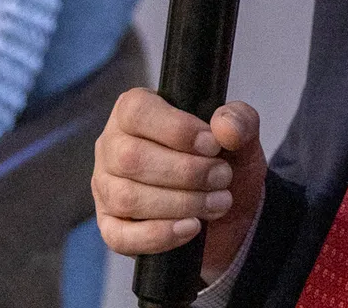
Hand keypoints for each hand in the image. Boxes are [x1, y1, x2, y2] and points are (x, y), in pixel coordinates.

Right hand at [93, 89, 266, 280]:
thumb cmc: (222, 160)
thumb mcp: (241, 136)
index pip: (137, 112)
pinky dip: (159, 235)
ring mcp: (106, 188)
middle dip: (186, 172)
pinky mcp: (110, 226)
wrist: (226, 207)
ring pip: (127, 198)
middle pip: (131, 158)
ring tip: (218, 202)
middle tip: (223, 177)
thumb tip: (225, 128)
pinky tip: (192, 227)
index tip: (213, 146)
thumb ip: (240, 121)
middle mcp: (111, 146)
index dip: (177, 129)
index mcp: (133, 110)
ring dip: (180, 203)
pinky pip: (120, 236)